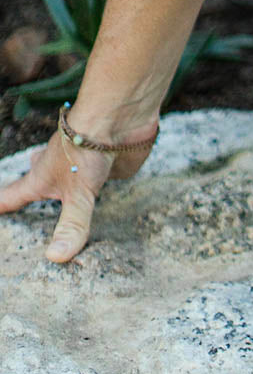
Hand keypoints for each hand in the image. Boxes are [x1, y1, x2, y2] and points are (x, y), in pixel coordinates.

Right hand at [0, 111, 158, 263]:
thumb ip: (71, 225)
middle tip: (27, 196)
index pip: (13, 196)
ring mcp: (86, 164)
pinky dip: (105, 182)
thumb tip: (56, 257)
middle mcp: (61, 171)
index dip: (1, 205)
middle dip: (32, 189)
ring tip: (65, 192)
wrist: (120, 116)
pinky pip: (106, 176)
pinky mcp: (113, 162)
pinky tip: (110, 184)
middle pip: (39, 181)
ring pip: (73, 178)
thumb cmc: (87, 148)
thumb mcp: (77, 193)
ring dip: (69, 184)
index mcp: (41, 178)